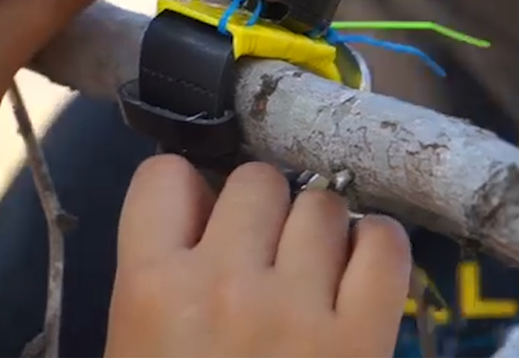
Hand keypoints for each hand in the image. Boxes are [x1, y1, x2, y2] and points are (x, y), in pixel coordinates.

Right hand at [106, 156, 410, 357]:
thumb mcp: (135, 350)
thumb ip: (156, 275)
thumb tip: (203, 207)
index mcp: (150, 288)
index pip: (164, 177)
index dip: (184, 192)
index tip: (198, 218)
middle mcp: (222, 282)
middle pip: (255, 181)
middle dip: (258, 209)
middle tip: (261, 254)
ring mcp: (296, 307)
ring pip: (321, 203)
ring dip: (317, 229)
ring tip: (312, 271)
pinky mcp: (362, 337)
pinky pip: (383, 244)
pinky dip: (376, 246)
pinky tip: (360, 269)